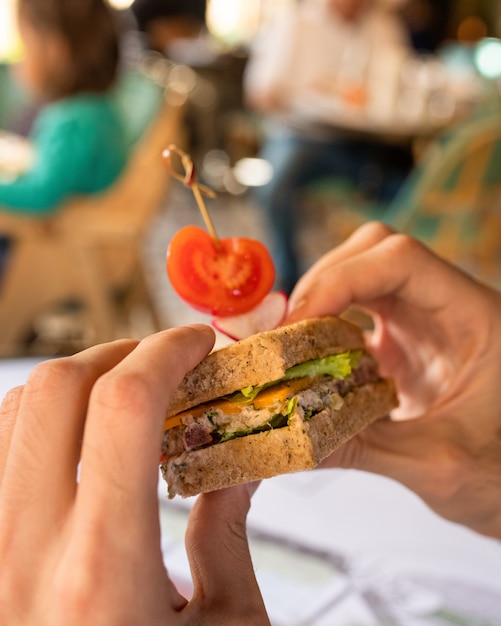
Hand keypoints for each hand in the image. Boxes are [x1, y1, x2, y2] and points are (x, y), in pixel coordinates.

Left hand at [0, 327, 268, 624]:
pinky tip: (78, 434)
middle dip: (125, 353)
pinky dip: (38, 416)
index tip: (199, 342)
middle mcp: (28, 551)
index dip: (167, 352)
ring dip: (80, 379)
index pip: (123, 409)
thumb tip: (242, 461)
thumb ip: (228, 532)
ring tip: (126, 394)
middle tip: (166, 363)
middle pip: (60, 388)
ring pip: (16, 407)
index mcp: (106, 571)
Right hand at [287, 222, 500, 538]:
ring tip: (291, 345)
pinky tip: (310, 360)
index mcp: (474, 317)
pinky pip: (356, 311)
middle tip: (286, 332)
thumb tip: (285, 440)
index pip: (400, 260)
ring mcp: (424, 320)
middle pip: (374, 252)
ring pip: (361, 274)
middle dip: (322, 283)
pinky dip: (324, 327)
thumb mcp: (435, 466)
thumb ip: (360, 449)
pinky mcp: (404, 340)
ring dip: (318, 301)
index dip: (341, 279)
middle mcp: (446, 306)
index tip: (298, 323)